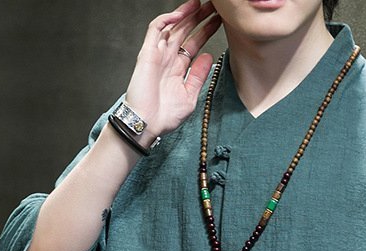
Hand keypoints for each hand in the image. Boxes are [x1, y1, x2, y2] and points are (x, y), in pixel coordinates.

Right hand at [125, 0, 221, 137]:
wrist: (147, 124)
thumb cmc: (164, 116)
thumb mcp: (189, 96)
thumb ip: (199, 76)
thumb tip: (209, 57)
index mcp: (178, 69)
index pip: (194, 44)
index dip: (206, 31)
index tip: (219, 22)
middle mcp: (168, 59)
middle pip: (185, 32)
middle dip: (199, 18)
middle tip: (213, 6)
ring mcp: (158, 54)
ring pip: (172, 27)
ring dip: (185, 14)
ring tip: (200, 3)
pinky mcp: (147, 53)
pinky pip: (155, 30)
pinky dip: (166, 20)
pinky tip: (180, 13)